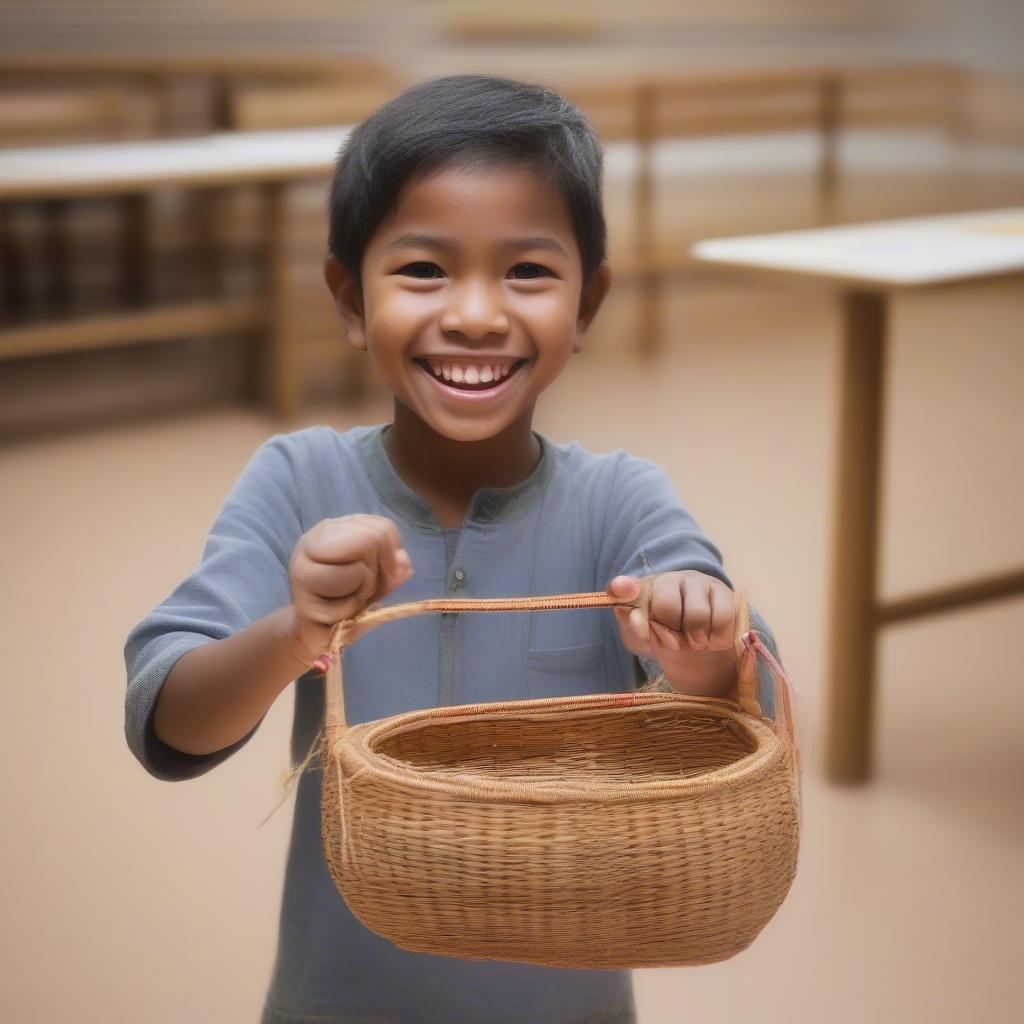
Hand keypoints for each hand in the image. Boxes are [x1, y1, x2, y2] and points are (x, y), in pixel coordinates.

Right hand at [285, 514, 413, 666]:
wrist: (317, 633)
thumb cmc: (346, 598)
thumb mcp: (377, 577)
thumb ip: (393, 565)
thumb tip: (403, 564)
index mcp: (333, 529)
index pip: (381, 526)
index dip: (393, 553)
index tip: (385, 572)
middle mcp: (313, 539)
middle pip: (371, 539)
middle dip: (377, 570)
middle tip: (361, 588)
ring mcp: (303, 565)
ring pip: (360, 567)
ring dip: (364, 590)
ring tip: (347, 598)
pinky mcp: (303, 594)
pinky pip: (349, 595)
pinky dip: (353, 607)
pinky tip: (336, 612)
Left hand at [607, 570, 738, 693]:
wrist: (699, 646)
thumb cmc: (664, 637)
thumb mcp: (641, 634)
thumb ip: (634, 625)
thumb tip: (635, 616)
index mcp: (643, 589)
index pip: (628, 587)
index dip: (624, 590)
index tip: (626, 598)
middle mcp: (671, 580)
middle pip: (667, 606)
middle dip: (670, 632)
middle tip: (675, 642)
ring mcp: (699, 583)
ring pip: (697, 614)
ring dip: (696, 639)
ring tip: (696, 642)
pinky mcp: (725, 593)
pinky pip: (723, 618)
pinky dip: (718, 638)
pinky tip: (713, 638)